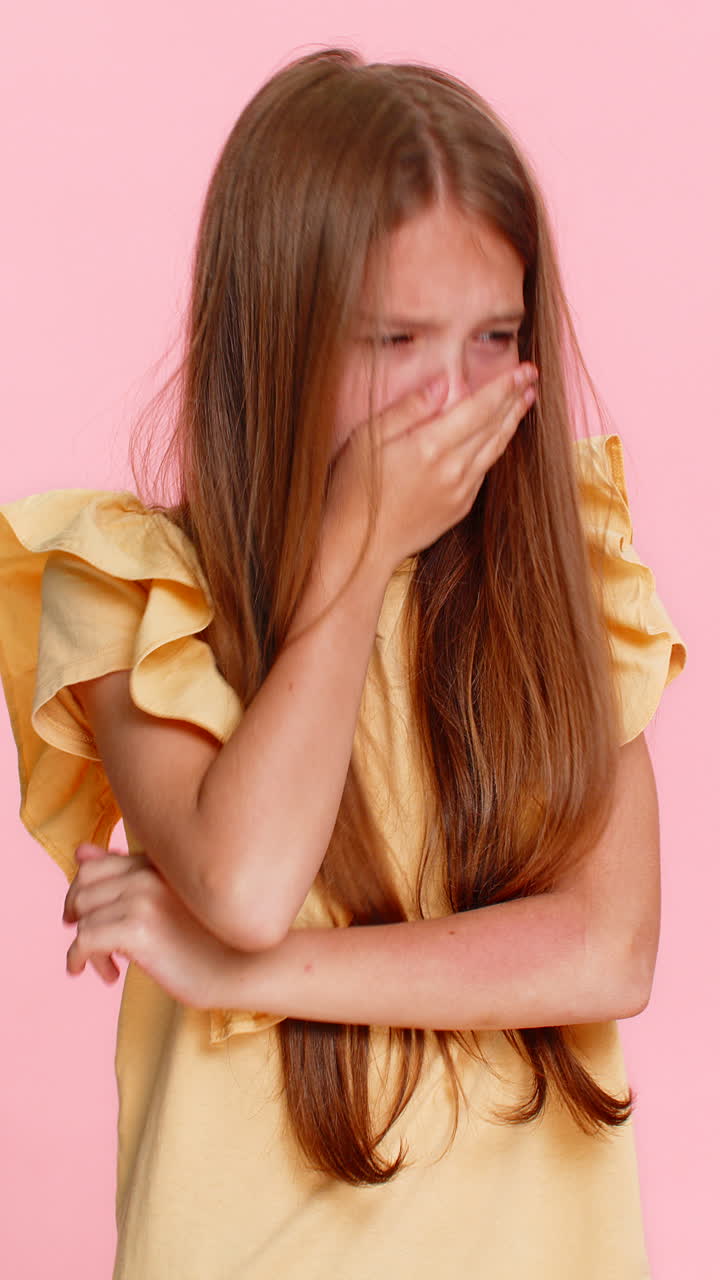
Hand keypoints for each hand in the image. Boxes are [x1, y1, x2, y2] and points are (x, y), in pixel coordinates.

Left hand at [63, 843, 235, 1007]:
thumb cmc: (212, 936)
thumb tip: (80, 852)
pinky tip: (108, 975)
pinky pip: (85, 940)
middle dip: (79, 921)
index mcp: (156, 863)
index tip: (84, 920)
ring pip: (83, 918)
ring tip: (110, 967)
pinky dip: (81, 960)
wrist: (247, 966)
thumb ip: (125, 873)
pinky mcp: (140, 931)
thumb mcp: (167, 898)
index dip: (79, 895)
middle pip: (81, 890)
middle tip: (96, 949)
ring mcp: (144, 899)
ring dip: (87, 948)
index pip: (93, 866)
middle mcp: (148, 874)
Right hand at [324, 363, 537, 575]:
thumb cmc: (354, 489)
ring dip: (512, 422)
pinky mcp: (460, 507)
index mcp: (431, 446)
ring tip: (526, 401)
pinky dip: (496, 448)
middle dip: (516, 398)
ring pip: (496, 449)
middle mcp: (453, 468)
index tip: (524, 370)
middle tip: (532, 378)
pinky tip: (499, 436)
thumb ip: (409, 408)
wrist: (359, 545)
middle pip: (494, 426)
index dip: (505, 387)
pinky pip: (484, 471)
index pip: (479, 408)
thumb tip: (445, 381)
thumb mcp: (368, 438)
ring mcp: (460, 491)